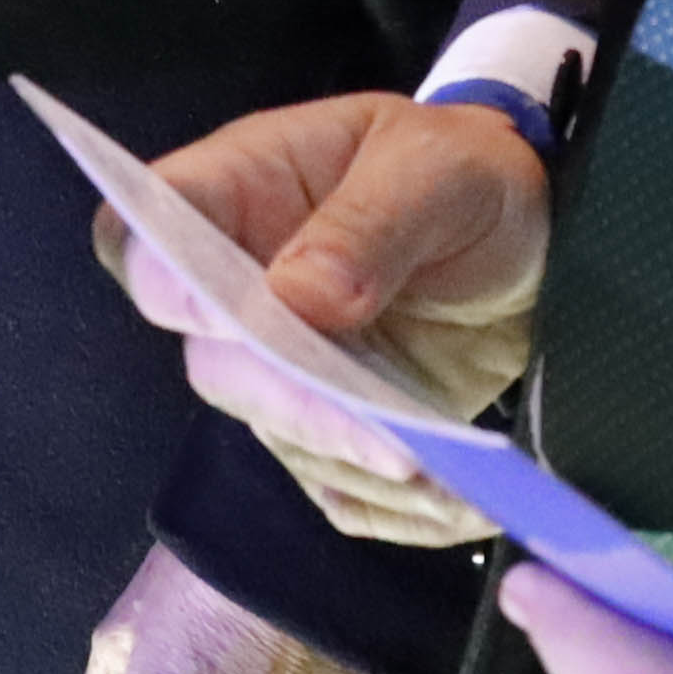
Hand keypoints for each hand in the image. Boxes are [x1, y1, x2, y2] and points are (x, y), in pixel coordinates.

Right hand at [95, 93, 547, 545]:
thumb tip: (296, 295)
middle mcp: (240, 287)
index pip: (146, 227)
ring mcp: (281, 367)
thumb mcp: (440, 169)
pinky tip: (461, 495)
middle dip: (295, 402)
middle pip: (217, 362)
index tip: (211, 310)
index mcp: (242, 189)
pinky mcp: (328, 428)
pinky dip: (398, 505)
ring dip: (362, 462)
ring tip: (451, 474)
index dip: (157, 273)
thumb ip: (372, 222)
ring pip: (282, 435)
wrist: (526, 236)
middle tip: (389, 439)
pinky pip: (339, 488)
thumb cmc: (465, 174)